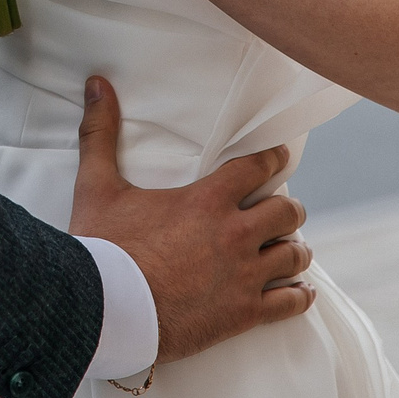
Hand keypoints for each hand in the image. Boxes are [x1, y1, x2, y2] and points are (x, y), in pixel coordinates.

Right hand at [66, 76, 312, 364]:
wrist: (107, 311)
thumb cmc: (103, 247)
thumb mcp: (97, 186)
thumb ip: (100, 133)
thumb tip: (97, 85)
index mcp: (207, 199)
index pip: (257, 167)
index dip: (273, 160)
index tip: (278, 158)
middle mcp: (235, 233)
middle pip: (286, 212)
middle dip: (287, 209)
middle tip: (282, 210)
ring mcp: (244, 275)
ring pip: (294, 255)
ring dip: (295, 249)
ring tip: (292, 249)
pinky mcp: (244, 313)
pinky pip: (289, 303)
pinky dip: (299, 295)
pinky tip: (301, 291)